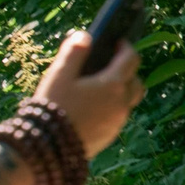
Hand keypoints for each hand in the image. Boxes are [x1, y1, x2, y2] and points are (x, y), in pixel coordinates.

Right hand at [32, 30, 144, 156]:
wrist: (47, 149)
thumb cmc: (53, 108)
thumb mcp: (59, 75)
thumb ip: (73, 52)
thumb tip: (84, 35)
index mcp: (113, 84)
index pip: (131, 59)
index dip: (125, 47)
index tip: (117, 42)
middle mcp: (121, 103)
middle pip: (136, 82)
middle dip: (127, 72)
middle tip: (110, 68)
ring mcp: (117, 122)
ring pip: (127, 102)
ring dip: (119, 92)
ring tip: (98, 90)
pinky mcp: (110, 137)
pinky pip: (116, 118)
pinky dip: (110, 110)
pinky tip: (89, 110)